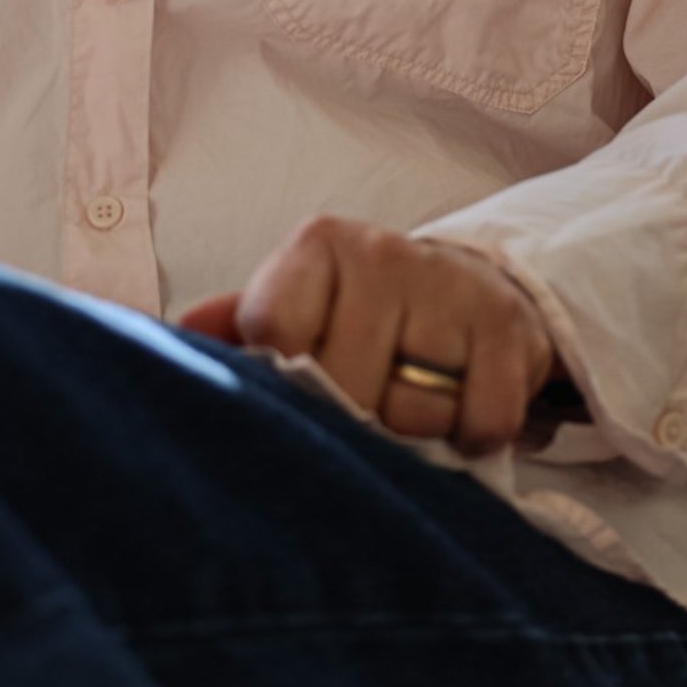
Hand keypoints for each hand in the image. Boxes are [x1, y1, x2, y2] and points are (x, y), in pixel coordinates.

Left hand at [176, 216, 558, 458]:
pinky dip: (471, 438)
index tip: (298, 387)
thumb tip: (175, 338)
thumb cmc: (357, 314)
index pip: (274, 331)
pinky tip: (459, 415)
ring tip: (410, 403)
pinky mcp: (510, 326)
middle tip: (362, 407)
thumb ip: (234, 329)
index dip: (284, 380)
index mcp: (315, 248)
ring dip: (414, 430)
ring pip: (414, 410)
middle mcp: (383, 253)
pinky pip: (484, 419)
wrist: (467, 289)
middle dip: (352, 417)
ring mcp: (451, 286)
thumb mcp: (294, 307)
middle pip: (346, 384)